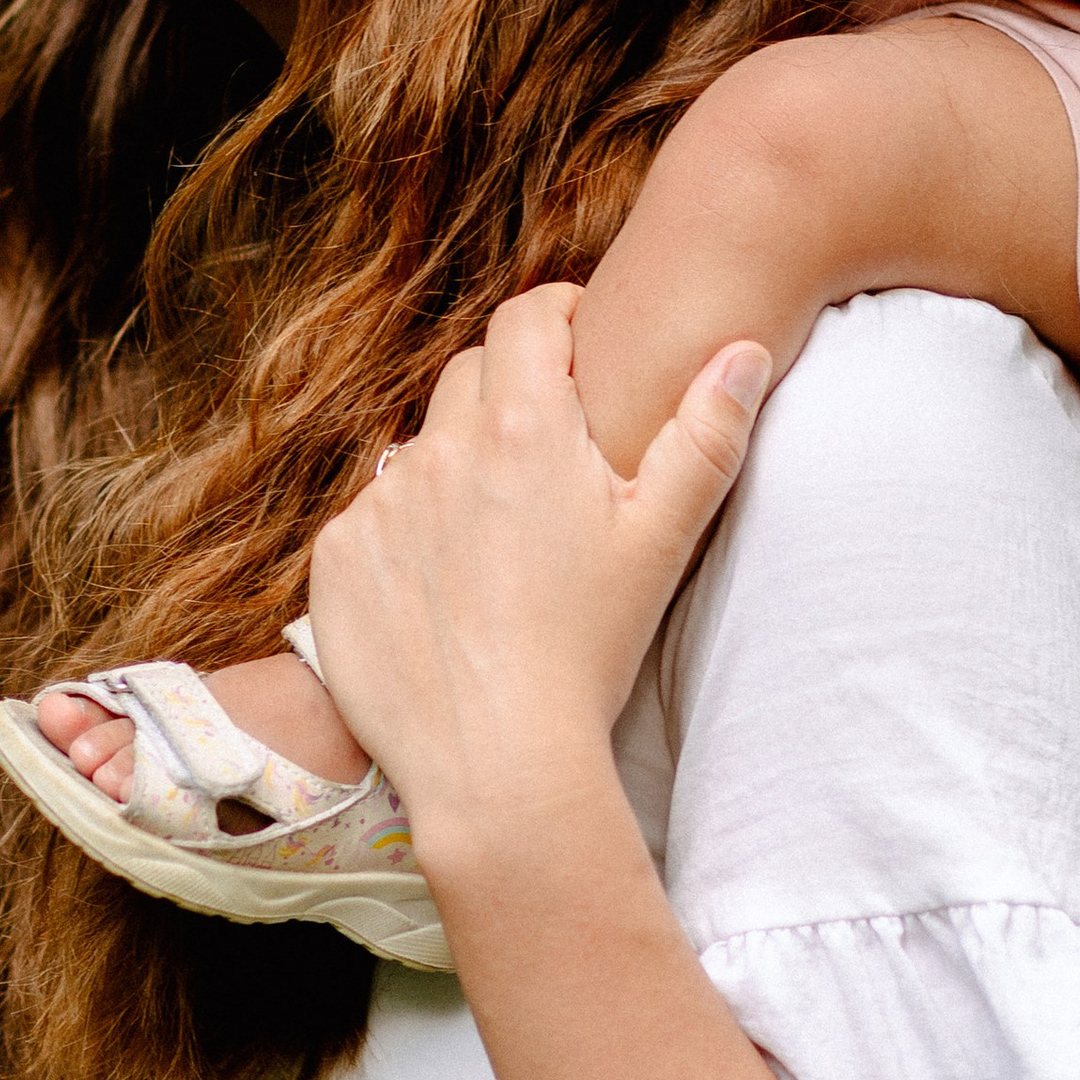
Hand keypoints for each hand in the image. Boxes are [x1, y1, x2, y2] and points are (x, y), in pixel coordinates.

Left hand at [309, 285, 770, 870]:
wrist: (496, 763)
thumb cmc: (590, 650)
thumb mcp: (662, 539)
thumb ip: (707, 435)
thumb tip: (742, 351)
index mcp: (523, 428)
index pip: (526, 319)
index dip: (556, 317)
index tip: (576, 342)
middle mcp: (440, 449)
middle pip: (471, 377)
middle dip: (510, 392)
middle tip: (550, 453)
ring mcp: (379, 503)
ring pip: (422, 450)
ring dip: (458, 469)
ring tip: (500, 540)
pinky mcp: (336, 560)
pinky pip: (372, 518)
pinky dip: (407, 536)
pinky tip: (446, 591)